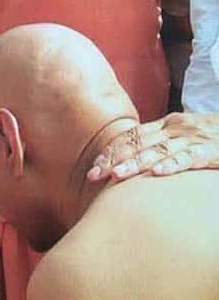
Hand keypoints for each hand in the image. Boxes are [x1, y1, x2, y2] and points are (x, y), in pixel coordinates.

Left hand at [87, 112, 218, 181]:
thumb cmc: (213, 139)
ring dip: (136, 163)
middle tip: (94, 175)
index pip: (132, 136)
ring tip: (117, 175)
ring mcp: (195, 138)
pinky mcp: (212, 151)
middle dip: (114, 159)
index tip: (93, 167)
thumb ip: (160, 146)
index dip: (111, 151)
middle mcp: (177, 128)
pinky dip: (174, 165)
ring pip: (159, 151)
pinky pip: (190, 158)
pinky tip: (158, 174)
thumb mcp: (184, 138)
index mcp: (167, 124)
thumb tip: (133, 162)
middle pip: (139, 143)